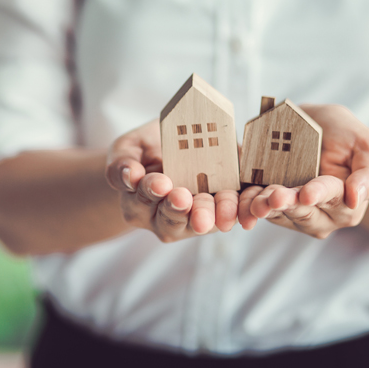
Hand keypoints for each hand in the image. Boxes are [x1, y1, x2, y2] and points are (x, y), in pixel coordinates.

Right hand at [106, 119, 239, 241]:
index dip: (150, 191)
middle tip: (182, 197)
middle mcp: (166, 219)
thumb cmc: (144, 150)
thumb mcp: (127, 149)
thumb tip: (128, 175)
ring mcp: (196, 217)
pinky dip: (241, 214)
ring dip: (212, 216)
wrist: (174, 146)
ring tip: (218, 214)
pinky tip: (246, 215)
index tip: (158, 182)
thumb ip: (122, 163)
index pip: (142, 201)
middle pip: (172, 219)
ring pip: (203, 221)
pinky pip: (232, 215)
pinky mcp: (224, 209)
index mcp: (139, 206)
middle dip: (178, 208)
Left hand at [238, 105, 368, 237]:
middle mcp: (318, 214)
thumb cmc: (347, 137)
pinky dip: (246, 202)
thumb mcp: (366, 146)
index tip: (307, 193)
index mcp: (344, 202)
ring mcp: (291, 213)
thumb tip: (358, 199)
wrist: (318, 130)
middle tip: (274, 197)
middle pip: (301, 210)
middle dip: (286, 203)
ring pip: (275, 212)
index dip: (319, 194)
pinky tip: (238, 199)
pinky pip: (254, 206)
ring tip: (254, 201)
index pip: (333, 198)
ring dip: (263, 207)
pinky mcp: (266, 205)